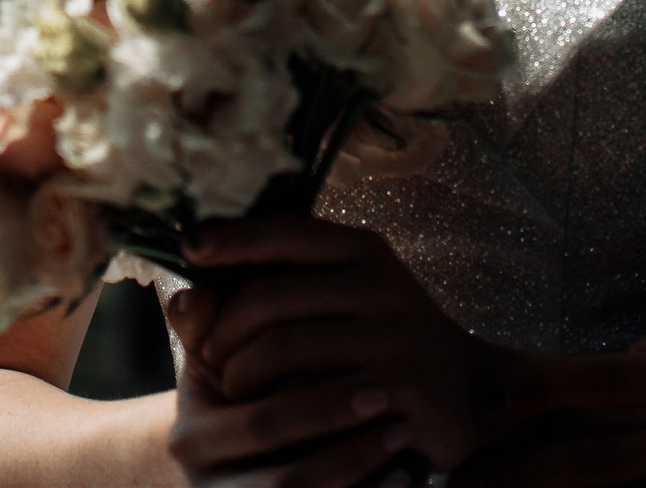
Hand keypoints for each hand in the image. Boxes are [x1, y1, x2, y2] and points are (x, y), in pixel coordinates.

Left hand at [187, 215, 494, 472]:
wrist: (458, 392)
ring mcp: (395, 335)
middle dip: (223, 331)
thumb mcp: (333, 303)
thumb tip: (187, 293)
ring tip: (234, 388)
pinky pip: (312, 397)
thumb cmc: (376, 343)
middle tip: (210, 357)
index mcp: (366, 251)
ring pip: (281, 348)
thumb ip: (267, 291)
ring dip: (240, 373)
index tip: (191, 245)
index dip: (235, 236)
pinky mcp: (401, 387)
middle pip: (269, 296)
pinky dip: (276, 406)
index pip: (288, 233)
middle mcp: (384, 285)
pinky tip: (268, 412)